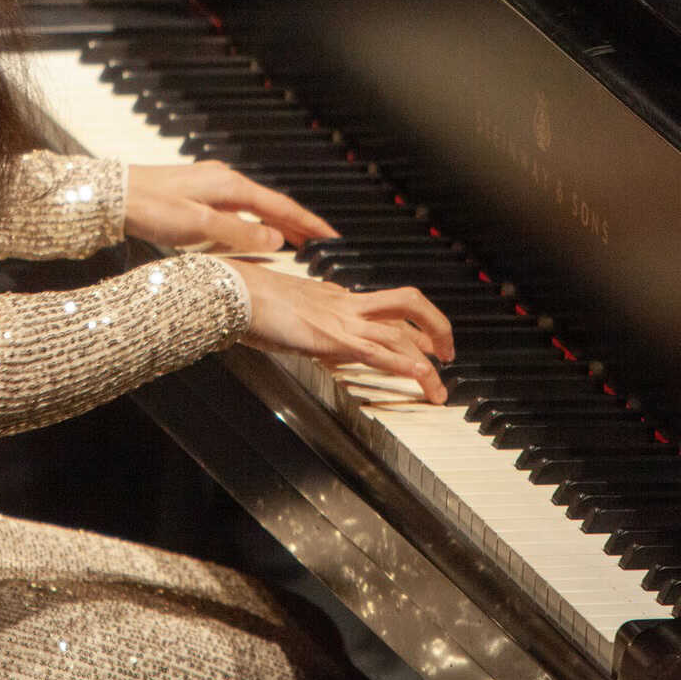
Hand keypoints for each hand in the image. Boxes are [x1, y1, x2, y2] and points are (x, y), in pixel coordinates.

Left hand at [125, 160, 337, 253]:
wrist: (114, 194)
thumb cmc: (150, 207)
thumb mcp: (198, 226)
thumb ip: (240, 235)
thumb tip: (278, 241)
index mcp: (230, 186)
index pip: (280, 206)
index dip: (308, 223)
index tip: (331, 237)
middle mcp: (225, 180)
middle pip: (271, 204)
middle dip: (298, 223)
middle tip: (322, 243)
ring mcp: (211, 185)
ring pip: (255, 207)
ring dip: (277, 224)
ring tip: (297, 242)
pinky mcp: (198, 193)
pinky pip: (238, 209)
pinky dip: (255, 223)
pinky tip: (255, 234)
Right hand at [229, 263, 454, 403]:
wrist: (232, 291)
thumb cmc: (246, 298)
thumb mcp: (280, 310)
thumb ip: (298, 320)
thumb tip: (300, 331)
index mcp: (333, 297)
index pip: (383, 307)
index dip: (411, 325)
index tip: (425, 343)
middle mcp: (344, 303)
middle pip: (407, 305)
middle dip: (436, 328)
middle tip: (448, 354)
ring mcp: (342, 319)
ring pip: (401, 332)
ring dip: (428, 361)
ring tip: (440, 388)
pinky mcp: (333, 337)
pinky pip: (379, 351)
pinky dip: (406, 365)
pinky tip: (422, 377)